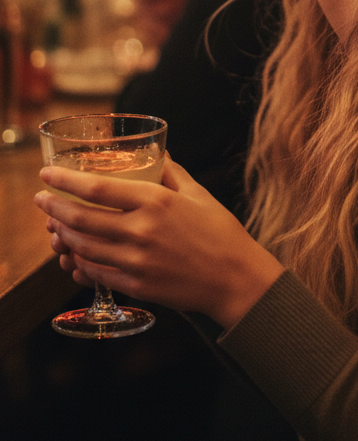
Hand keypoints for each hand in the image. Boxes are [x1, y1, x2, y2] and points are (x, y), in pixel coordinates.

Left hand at [35, 155, 283, 331]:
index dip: (66, 181)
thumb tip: (156, 154)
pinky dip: (81, 263)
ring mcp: (137, 262)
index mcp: (156, 202)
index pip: (98, 189)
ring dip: (63, 235)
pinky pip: (98, 273)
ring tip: (54, 225)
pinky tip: (75, 255)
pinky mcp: (138, 286)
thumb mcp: (197, 193)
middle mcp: (142, 231)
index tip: (47, 174)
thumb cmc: (220, 231)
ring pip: (84, 247)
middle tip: (40, 200)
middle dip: (54, 208)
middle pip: (82, 218)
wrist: (235, 278)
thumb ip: (170, 172)